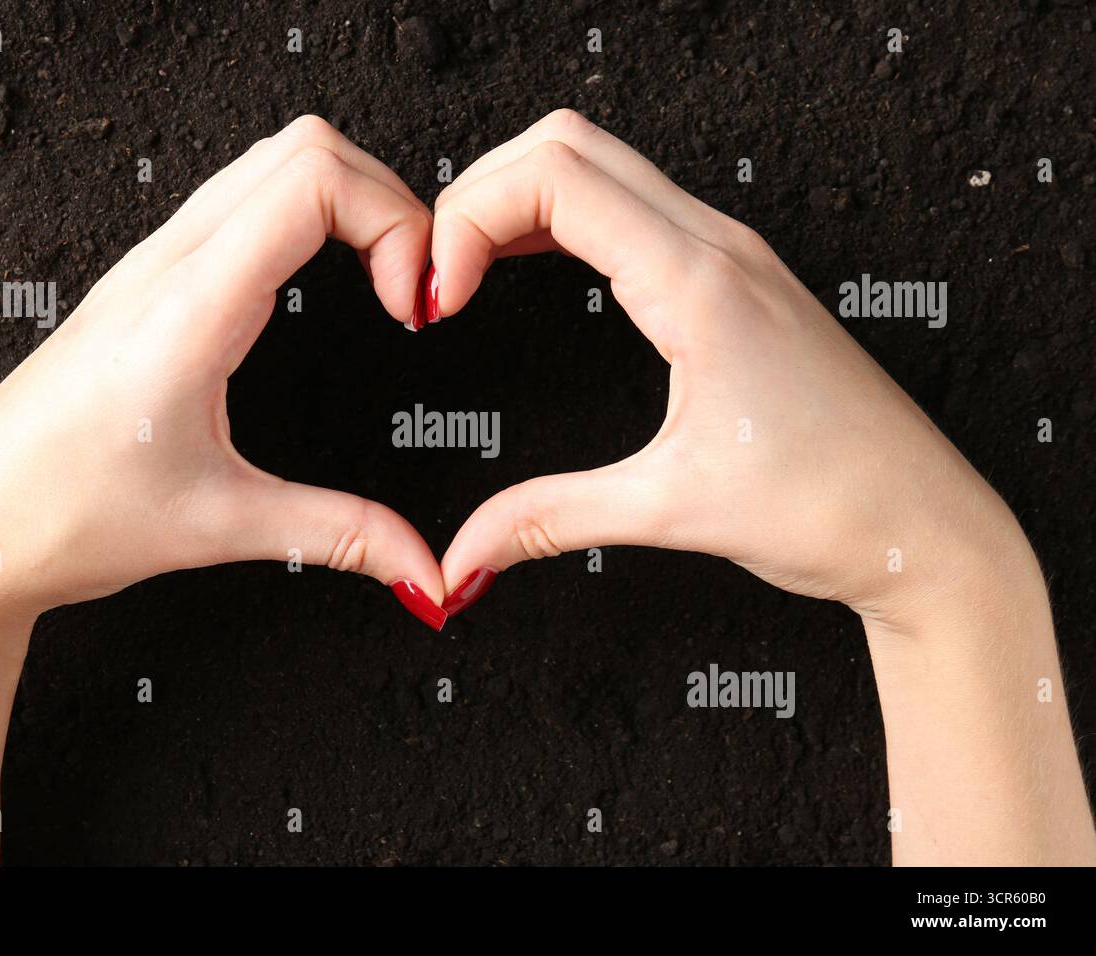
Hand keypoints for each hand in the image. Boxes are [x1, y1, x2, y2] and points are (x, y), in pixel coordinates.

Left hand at [0, 116, 445, 628]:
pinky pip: (237, 199)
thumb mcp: (222, 527)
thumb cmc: (64, 518)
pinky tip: (318, 289)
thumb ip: (341, 536)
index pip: (311, 181)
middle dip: (386, 200)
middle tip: (412, 288)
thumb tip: (424, 570)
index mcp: (188, 310)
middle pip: (302, 148)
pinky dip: (304, 216)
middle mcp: (165, 266)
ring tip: (381, 284)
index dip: (394, 223)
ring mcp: (149, 264)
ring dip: (346, 202)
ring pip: (268, 162)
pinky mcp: (144, 281)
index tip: (413, 306)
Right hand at [429, 110, 1095, 864]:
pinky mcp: (737, 280)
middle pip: (566, 145)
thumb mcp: (668, 512)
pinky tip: (532, 269)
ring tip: (467, 272)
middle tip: (437, 276)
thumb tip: (461, 557)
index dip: (465, 218)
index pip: (554, 175)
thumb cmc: (833, 506)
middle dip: (478, 194)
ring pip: (601, 163)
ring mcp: (732, 255)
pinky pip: (633, 206)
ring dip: (519, 199)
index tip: (435, 295)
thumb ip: (546, 521)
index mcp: (699, 283)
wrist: (925, 528)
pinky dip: (564, 219)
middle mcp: (718, 247)